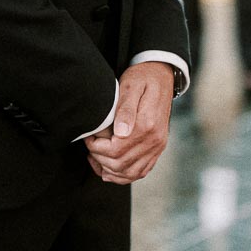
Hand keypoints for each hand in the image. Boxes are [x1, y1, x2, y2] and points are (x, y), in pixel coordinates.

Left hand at [84, 62, 173, 184]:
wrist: (161, 75)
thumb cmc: (142, 78)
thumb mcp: (130, 86)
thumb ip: (125, 109)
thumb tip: (120, 133)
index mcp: (147, 125)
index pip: (116, 150)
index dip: (97, 148)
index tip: (89, 137)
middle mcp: (155, 140)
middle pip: (121, 165)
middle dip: (100, 159)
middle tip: (90, 146)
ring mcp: (158, 146)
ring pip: (131, 174)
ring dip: (110, 171)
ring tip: (96, 158)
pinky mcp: (157, 149)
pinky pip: (141, 172)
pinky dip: (124, 175)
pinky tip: (110, 167)